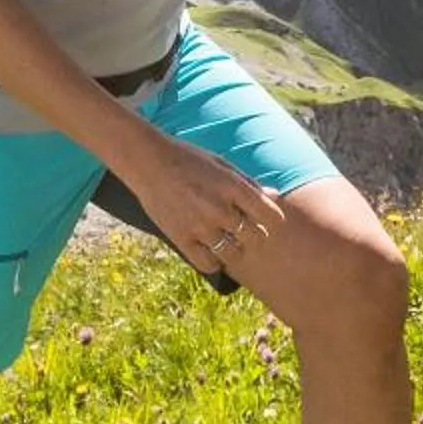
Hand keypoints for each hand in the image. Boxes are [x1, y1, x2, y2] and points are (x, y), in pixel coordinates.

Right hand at [120, 134, 285, 277]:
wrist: (149, 162)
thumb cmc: (189, 160)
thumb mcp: (222, 165)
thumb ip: (248, 184)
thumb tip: (274, 197)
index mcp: (232, 186)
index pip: (269, 215)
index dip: (271, 219)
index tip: (264, 219)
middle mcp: (219, 208)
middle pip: (254, 236)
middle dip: (253, 234)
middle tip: (244, 230)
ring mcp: (200, 225)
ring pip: (232, 254)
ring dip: (234, 250)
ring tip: (227, 242)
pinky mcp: (181, 238)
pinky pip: (208, 264)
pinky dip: (214, 262)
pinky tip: (211, 251)